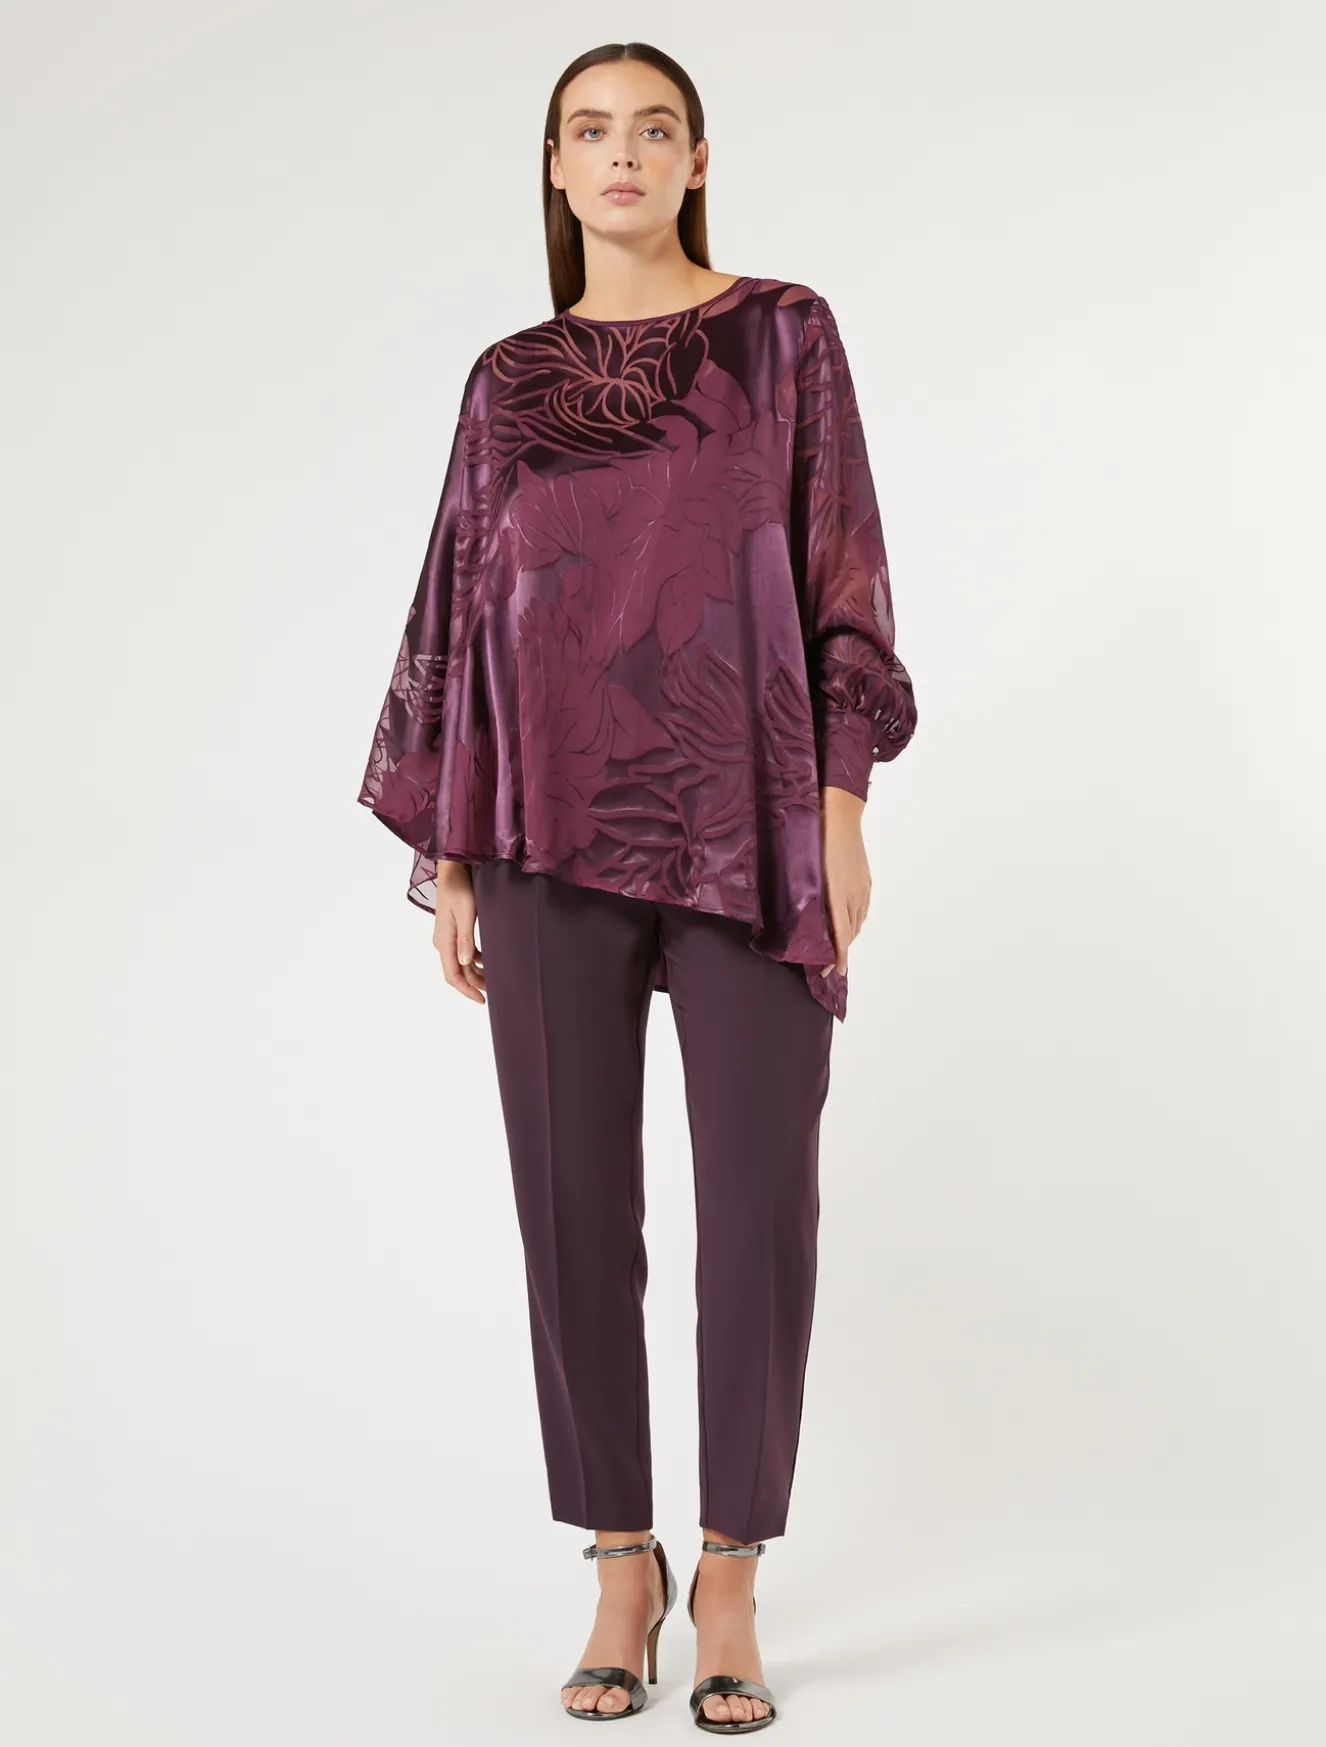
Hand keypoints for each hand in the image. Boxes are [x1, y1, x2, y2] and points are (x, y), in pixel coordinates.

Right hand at [432, 860, 485, 1002]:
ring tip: (495, 979)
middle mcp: (443, 942)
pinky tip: (489, 961)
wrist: (453, 871)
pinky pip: (464, 952)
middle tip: (495, 992)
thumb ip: (466, 938)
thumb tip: (465, 962)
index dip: (467, 990)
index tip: (482, 1000)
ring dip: (476, 973)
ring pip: (461, 963)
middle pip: (458, 972)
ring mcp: (448, 937)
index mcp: (444, 941)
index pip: (453, 975)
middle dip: (474, 984)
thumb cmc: (460, 889)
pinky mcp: (454, 930)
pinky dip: (476, 960)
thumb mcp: (466, 913)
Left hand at [819, 786, 869, 976]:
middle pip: (851, 932)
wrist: (841, 815)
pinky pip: (862, 909)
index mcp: (838, 895)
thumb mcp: (808, 871)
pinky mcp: (865, 880)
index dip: (838, 956)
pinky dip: (854, 921)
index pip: (841, 935)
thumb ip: (809, 896)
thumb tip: (804, 916)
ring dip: (848, 936)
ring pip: (858, 921)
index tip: (835, 973)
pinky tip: (847, 921)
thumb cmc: (817, 839)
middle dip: (841, 951)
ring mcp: (862, 888)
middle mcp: (854, 895)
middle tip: (827, 965)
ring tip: (836, 946)